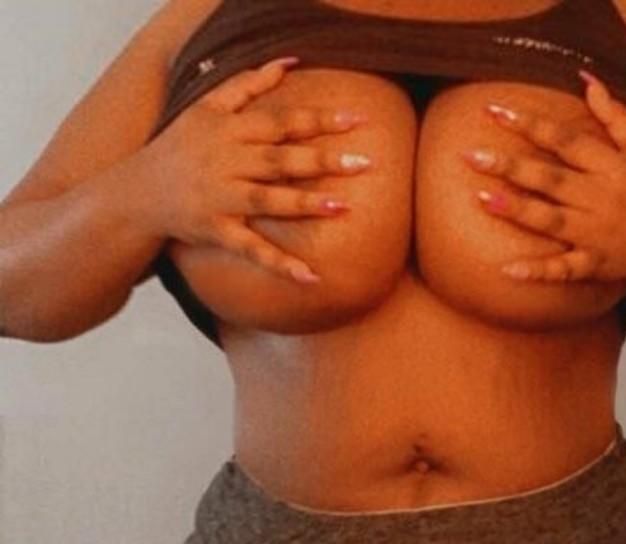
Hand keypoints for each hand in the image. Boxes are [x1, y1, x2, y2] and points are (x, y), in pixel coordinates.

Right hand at [138, 58, 372, 282]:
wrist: (138, 191)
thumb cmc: (180, 146)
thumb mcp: (207, 107)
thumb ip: (247, 85)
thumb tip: (287, 61)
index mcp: (229, 130)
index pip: (280, 122)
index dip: (317, 121)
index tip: (356, 120)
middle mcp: (226, 162)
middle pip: (280, 159)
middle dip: (321, 161)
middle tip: (364, 163)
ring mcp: (220, 199)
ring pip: (267, 201)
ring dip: (304, 204)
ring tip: (341, 206)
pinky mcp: (216, 232)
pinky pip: (251, 250)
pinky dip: (280, 265)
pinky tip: (310, 277)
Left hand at [465, 71, 625, 284]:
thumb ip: (616, 113)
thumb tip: (585, 79)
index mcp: (611, 165)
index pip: (565, 139)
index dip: (530, 124)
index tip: (493, 111)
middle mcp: (601, 198)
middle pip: (551, 178)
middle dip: (512, 167)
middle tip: (470, 156)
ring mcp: (597, 234)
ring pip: (552, 221)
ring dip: (518, 211)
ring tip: (482, 199)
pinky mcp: (596, 264)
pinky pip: (565, 270)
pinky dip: (538, 273)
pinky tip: (508, 271)